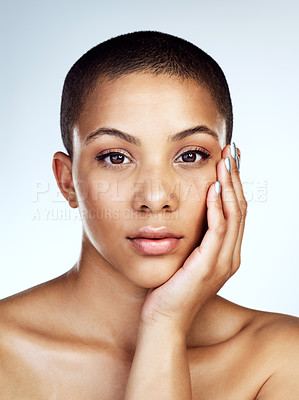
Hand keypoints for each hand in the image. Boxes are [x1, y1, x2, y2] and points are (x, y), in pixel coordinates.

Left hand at [140, 144, 246, 336]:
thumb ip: (194, 238)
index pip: (235, 211)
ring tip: (225, 161)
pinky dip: (217, 208)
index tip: (228, 160)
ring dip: (230, 186)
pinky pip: (218, 231)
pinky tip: (213, 188)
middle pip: (239, 208)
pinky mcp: (209, 266)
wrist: (163, 318)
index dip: (234, 184)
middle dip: (235, 178)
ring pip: (233, 216)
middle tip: (231, 152)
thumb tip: (189, 214)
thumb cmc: (170, 287)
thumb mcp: (186, 257)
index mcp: (225, 252)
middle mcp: (230, 256)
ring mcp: (222, 262)